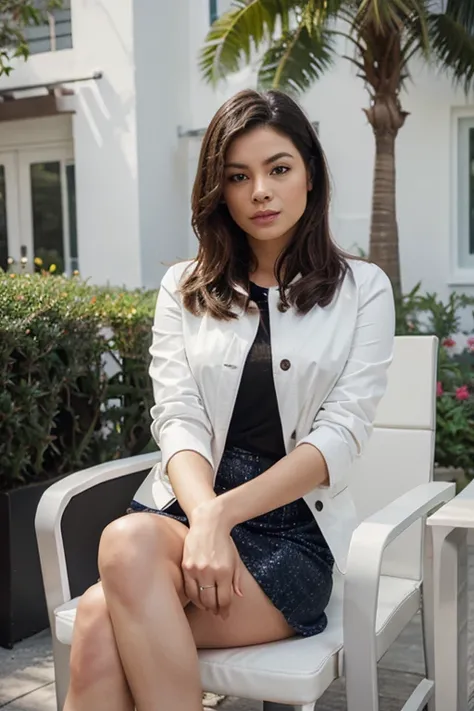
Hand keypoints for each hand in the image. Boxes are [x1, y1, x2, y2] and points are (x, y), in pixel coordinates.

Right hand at [182, 502, 243, 618]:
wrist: (208, 522)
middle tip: (217, 612)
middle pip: (210, 601)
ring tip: (208, 606)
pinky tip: (198, 597)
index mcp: (224, 572)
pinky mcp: (186, 566)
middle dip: (215, 609)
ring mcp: (196, 569)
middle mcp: (209, 572)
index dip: (225, 610)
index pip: (224, 599)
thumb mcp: (235, 559)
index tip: (225, 614)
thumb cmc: (224, 540)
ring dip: (203, 605)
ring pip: (198, 597)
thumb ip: (236, 579)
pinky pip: (188, 588)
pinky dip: (193, 596)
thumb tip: (238, 596)